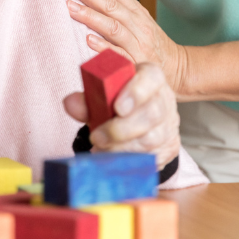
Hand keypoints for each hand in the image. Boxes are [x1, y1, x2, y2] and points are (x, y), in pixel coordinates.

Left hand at [61, 0, 188, 94]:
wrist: (177, 68)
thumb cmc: (151, 44)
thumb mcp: (138, 21)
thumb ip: (117, 9)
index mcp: (137, 12)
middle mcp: (138, 25)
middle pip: (111, 4)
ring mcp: (138, 44)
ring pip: (113, 26)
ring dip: (90, 16)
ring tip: (70, 7)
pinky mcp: (136, 64)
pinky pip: (119, 54)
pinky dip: (103, 46)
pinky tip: (88, 39)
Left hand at [63, 63, 180, 168]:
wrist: (139, 124)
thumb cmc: (117, 104)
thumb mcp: (102, 98)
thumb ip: (87, 100)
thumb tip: (70, 103)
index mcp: (149, 78)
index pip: (152, 78)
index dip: (136, 91)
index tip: (118, 108)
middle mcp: (163, 101)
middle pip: (151, 113)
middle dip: (121, 129)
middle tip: (97, 137)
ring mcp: (168, 126)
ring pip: (151, 139)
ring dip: (120, 148)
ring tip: (99, 150)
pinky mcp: (168, 149)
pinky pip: (151, 158)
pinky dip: (128, 161)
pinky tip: (112, 160)